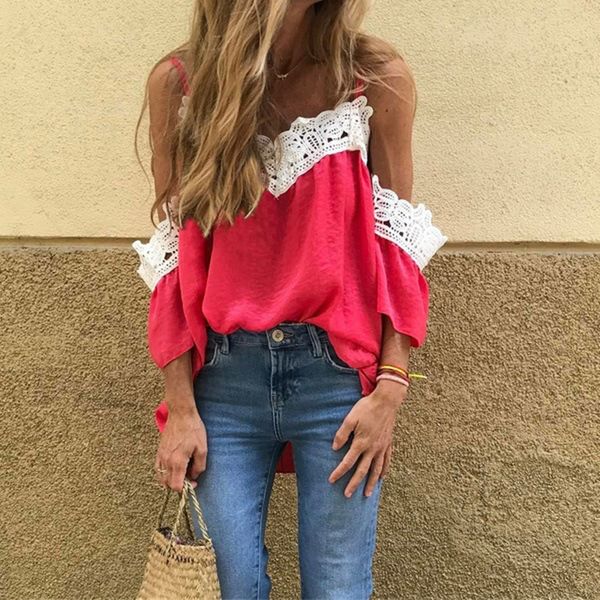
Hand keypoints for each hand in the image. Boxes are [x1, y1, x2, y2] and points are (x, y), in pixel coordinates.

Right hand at [154, 400, 206, 492]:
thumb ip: (199, 466)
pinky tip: (174, 468)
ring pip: (162, 478)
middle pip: (168, 484)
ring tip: (183, 472)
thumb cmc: (193, 429)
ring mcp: (161, 456)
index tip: (194, 482)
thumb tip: (195, 475)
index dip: (186, 489)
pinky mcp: (159, 452)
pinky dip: (164, 473)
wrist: (181, 414)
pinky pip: (158, 469)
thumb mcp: (202, 448)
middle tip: (190, 476)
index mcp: (177, 462)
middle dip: (179, 484)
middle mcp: (166, 461)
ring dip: (171, 480)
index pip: (176, 486)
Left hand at [328, 381, 405, 497]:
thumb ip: (341, 434)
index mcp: (361, 443)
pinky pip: (387, 461)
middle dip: (354, 484)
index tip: (331, 480)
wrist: (386, 401)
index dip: (339, 472)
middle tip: (347, 495)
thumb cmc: (366, 408)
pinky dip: (384, 470)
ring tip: (367, 494)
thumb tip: (334, 448)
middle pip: (362, 471)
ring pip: (376, 470)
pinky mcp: (388, 443)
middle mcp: (372, 448)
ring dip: (371, 483)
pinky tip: (382, 477)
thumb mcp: (350, 419)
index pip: (347, 462)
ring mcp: (382, 447)